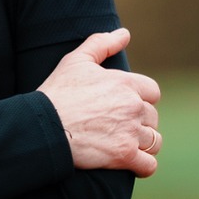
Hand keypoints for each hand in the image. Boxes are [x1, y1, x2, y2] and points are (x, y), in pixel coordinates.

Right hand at [37, 28, 161, 177]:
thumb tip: (124, 33)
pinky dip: (142, 165)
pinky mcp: (124, 155)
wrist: (44, 124)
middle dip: (139, 121)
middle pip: (153, 117)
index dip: (140, 98)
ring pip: (154, 141)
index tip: (124, 104)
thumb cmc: (58, 91)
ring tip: (123, 142)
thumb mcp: (76, 60)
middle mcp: (133, 106)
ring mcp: (130, 132)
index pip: (152, 92)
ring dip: (143, 143)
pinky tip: (129, 160)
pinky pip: (149, 165)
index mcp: (125, 83)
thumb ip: (102, 43)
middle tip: (117, 124)